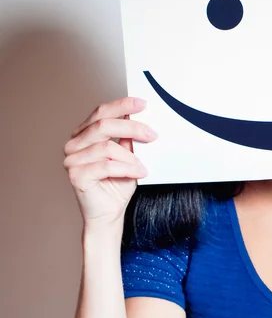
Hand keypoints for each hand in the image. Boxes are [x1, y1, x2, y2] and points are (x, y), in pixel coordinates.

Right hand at [63, 97, 156, 225]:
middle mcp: (74, 144)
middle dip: (132, 127)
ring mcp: (72, 160)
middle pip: (103, 125)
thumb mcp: (128, 157)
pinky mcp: (76, 175)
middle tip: (152, 135)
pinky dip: (127, 168)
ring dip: (131, 157)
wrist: (109, 214)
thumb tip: (140, 118)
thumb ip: (129, 139)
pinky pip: (106, 165)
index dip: (121, 105)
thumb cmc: (117, 185)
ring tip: (143, 167)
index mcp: (84, 135)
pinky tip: (139, 173)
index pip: (101, 112)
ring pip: (107, 147)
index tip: (142, 103)